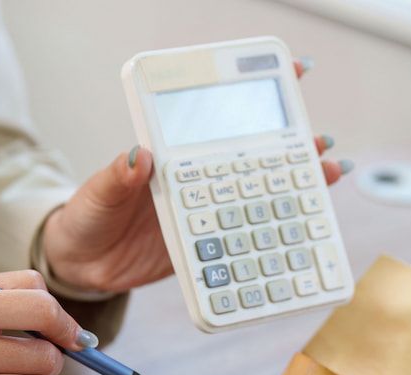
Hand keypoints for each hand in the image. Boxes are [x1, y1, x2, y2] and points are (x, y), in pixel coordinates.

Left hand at [42, 59, 352, 292]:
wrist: (82, 265)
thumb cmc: (87, 217)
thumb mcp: (97, 192)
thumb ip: (118, 177)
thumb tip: (137, 157)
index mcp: (173, 158)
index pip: (215, 120)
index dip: (252, 94)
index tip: (292, 72)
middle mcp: (196, 183)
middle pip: (251, 159)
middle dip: (291, 146)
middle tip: (321, 140)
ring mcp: (205, 216)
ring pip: (257, 197)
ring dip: (295, 187)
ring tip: (328, 173)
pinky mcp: (207, 249)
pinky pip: (244, 240)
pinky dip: (274, 235)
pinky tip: (302, 231)